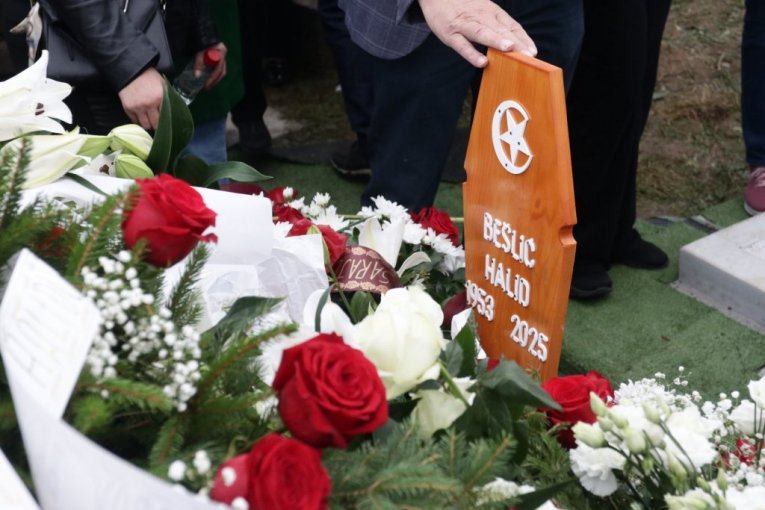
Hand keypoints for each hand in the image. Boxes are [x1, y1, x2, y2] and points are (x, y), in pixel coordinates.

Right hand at [118, 67, 164, 130]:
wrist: (132, 71)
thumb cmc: (151, 78)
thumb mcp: (163, 86)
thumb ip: (168, 99)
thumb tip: (175, 112)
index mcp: (160, 98)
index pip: (166, 118)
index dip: (168, 122)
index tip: (168, 124)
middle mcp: (149, 105)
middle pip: (155, 125)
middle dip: (158, 126)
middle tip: (159, 125)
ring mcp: (138, 107)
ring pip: (145, 125)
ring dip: (148, 125)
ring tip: (150, 121)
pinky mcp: (128, 108)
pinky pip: (134, 121)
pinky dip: (139, 121)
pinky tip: (142, 117)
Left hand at [195, 42, 226, 89]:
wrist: (202, 30)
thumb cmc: (202, 40)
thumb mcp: (200, 52)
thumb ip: (199, 63)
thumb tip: (196, 76)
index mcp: (221, 53)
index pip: (218, 70)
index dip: (212, 78)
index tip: (206, 85)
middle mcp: (223, 55)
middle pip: (221, 72)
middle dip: (215, 80)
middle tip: (207, 87)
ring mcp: (221, 56)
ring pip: (220, 70)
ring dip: (214, 78)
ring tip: (207, 84)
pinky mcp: (217, 56)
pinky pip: (216, 67)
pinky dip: (212, 73)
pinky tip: (207, 76)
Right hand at [417, 0, 536, 67]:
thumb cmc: (463, 7)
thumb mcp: (483, 11)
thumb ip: (497, 26)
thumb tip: (515, 45)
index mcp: (491, 12)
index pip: (511, 26)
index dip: (523, 38)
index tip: (533, 51)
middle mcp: (480, 17)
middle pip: (500, 30)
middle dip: (515, 42)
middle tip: (528, 54)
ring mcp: (465, 25)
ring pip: (482, 33)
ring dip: (496, 41)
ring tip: (509, 49)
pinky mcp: (450, 34)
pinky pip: (462, 45)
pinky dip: (472, 54)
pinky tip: (482, 63)